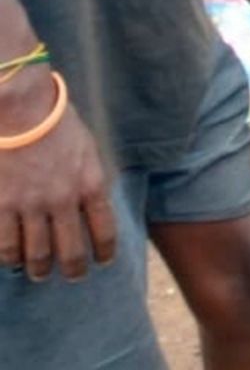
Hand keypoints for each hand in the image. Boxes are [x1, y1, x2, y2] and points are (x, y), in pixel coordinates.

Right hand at [0, 72, 116, 281]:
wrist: (22, 108)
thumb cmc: (58, 123)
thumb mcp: (88, 150)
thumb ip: (90, 180)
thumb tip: (92, 206)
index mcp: (91, 184)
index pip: (103, 231)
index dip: (103, 253)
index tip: (102, 263)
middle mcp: (63, 200)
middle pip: (70, 251)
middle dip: (73, 269)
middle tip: (72, 276)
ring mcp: (30, 205)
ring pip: (36, 254)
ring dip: (39, 268)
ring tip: (39, 272)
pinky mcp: (1, 205)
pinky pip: (4, 244)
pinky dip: (9, 257)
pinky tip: (11, 259)